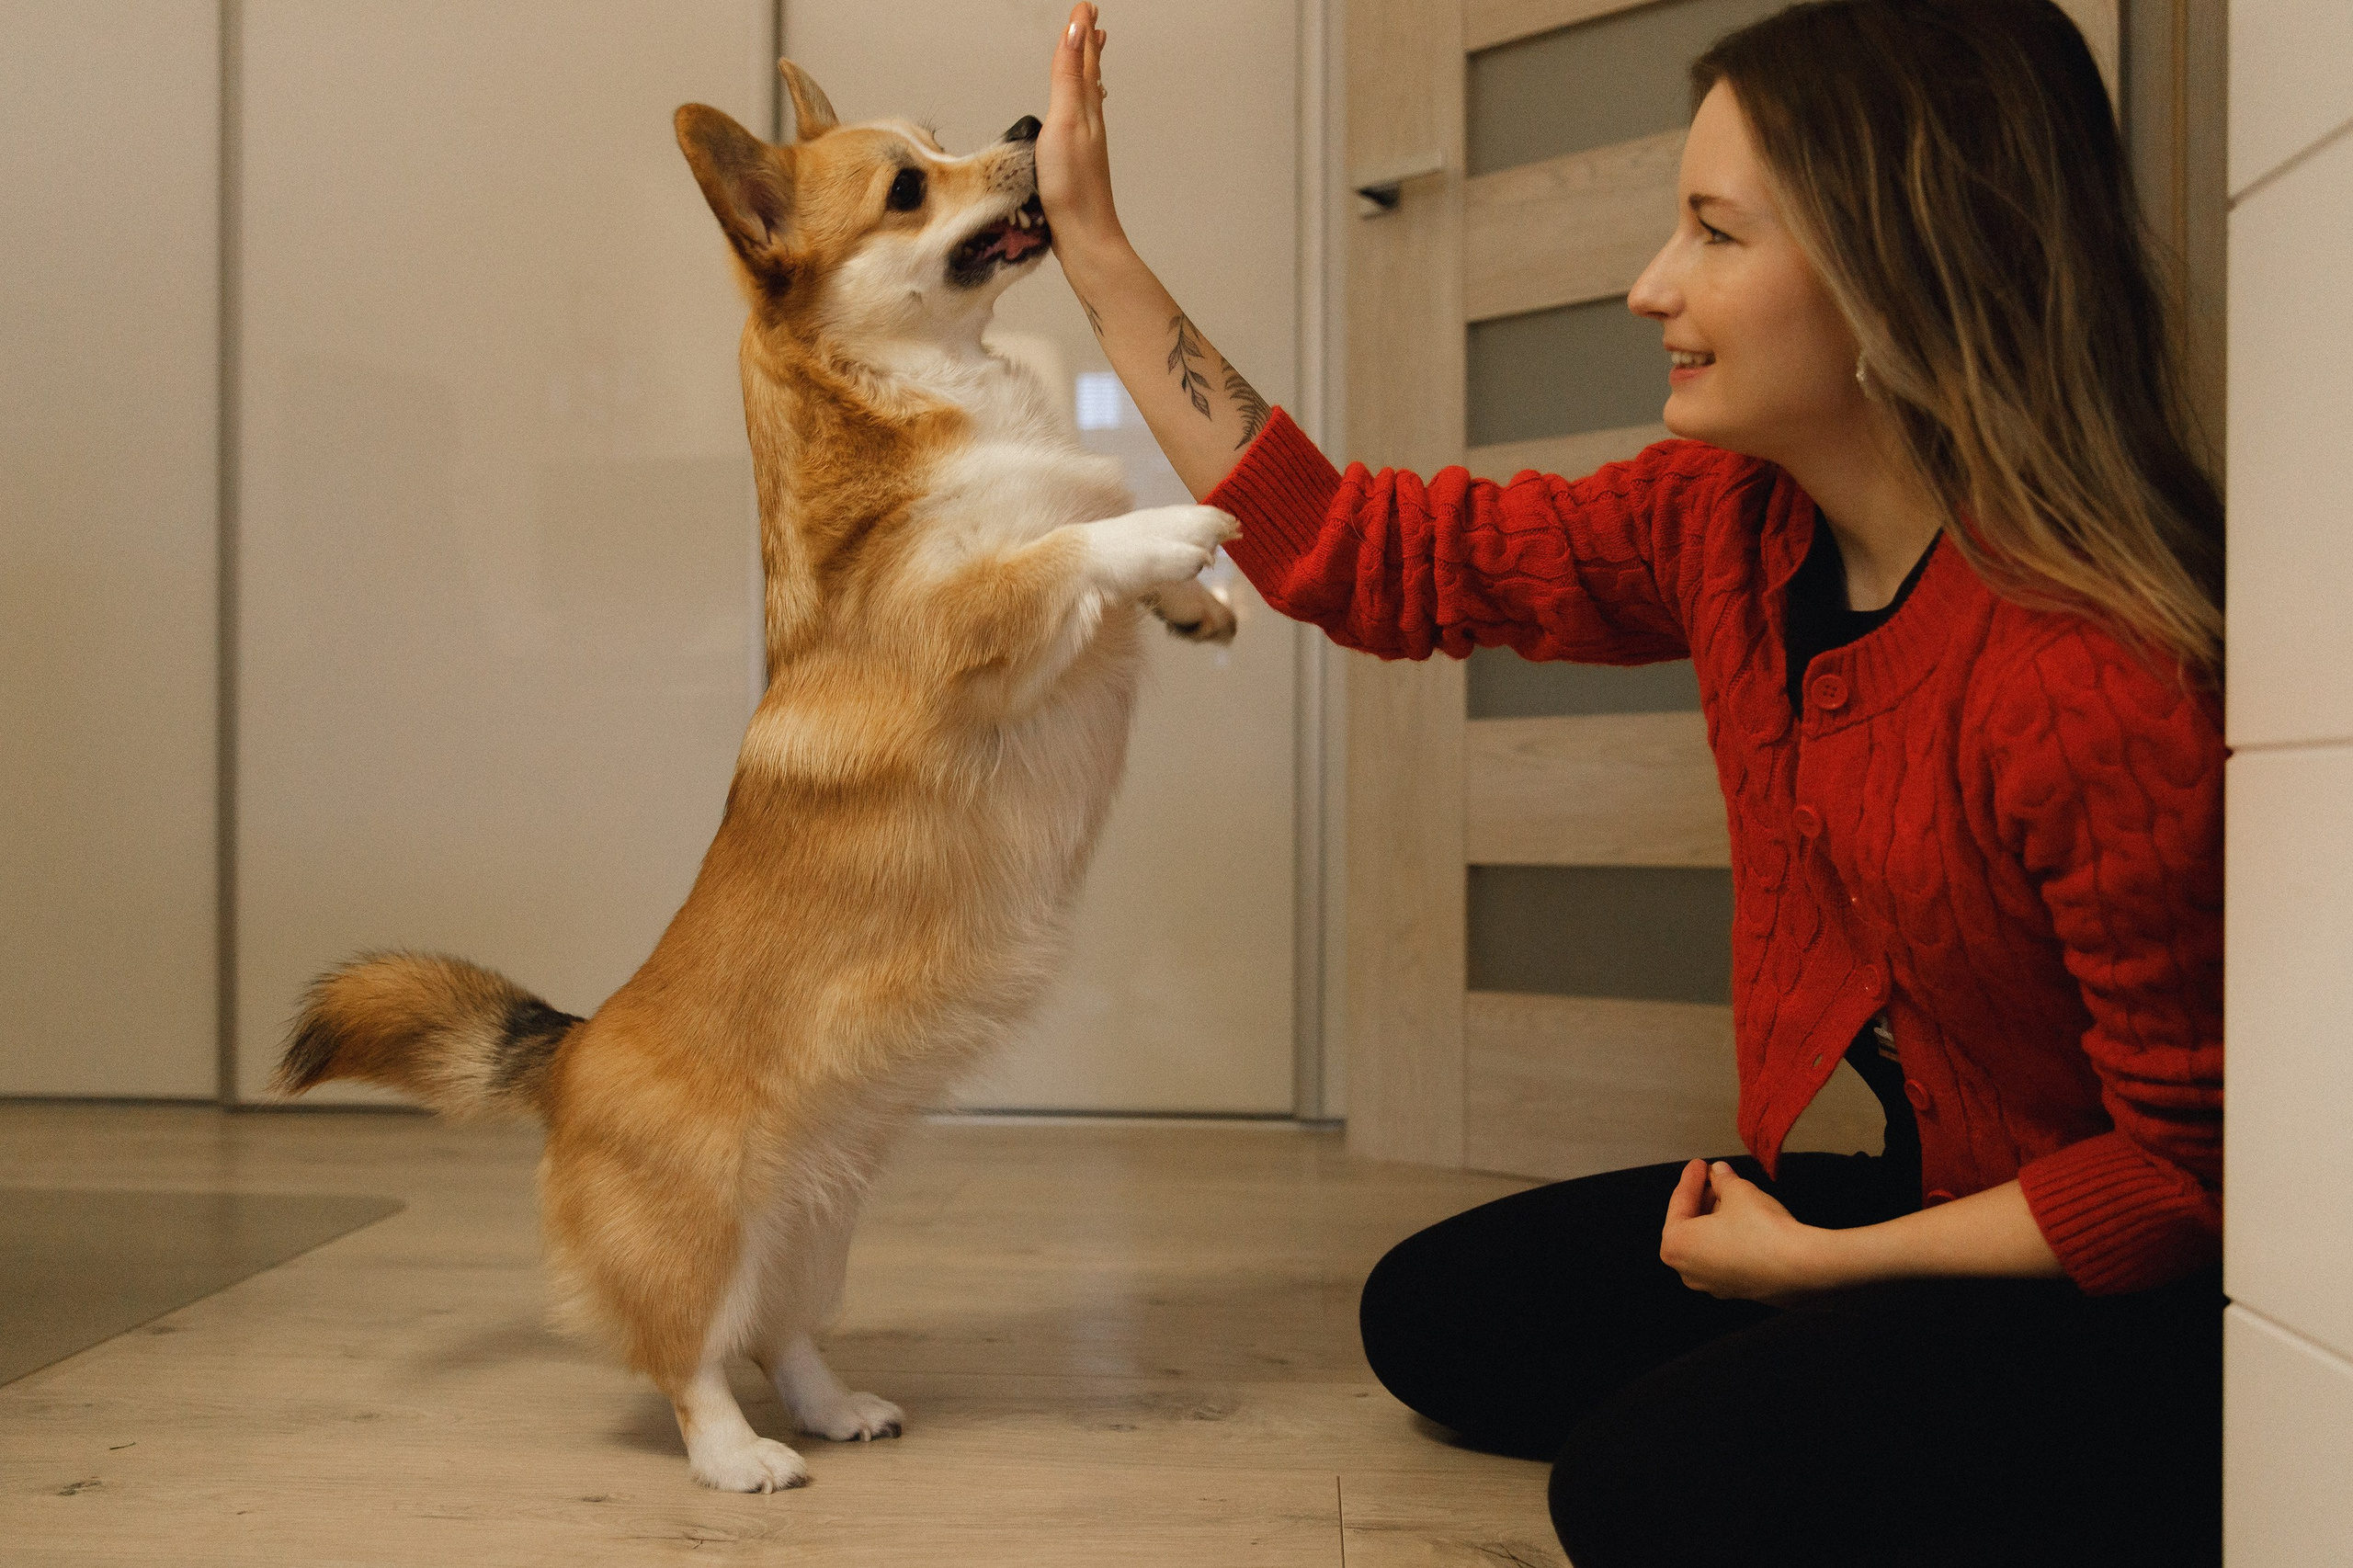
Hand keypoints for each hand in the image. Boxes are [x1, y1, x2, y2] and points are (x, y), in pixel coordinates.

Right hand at [1040, 3, 1125, 266]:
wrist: (1084, 237)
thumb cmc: (1073, 185)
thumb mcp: (1065, 121)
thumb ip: (1068, 76)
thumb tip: (1077, 30)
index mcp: (1087, 109)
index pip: (1086, 60)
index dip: (1084, 33)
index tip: (1086, 6)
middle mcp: (1090, 123)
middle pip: (1091, 76)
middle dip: (1090, 48)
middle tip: (1093, 23)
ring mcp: (1085, 145)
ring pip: (1088, 99)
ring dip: (1088, 74)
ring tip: (1092, 59)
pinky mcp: (1078, 165)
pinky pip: (1081, 123)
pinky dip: (1081, 107)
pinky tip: (1079, 116)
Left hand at [1658, 1159, 1843, 1304]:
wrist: (1802, 1266)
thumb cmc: (1762, 1227)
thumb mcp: (1739, 1192)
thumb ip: (1723, 1179)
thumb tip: (1719, 1172)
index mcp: (1677, 1245)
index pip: (1679, 1203)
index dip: (1691, 1178)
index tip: (1699, 1164)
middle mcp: (1688, 1271)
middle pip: (1690, 1225)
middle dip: (1703, 1198)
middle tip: (1716, 1177)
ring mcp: (1713, 1286)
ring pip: (1707, 1243)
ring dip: (1716, 1218)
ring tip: (1732, 1195)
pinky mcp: (1738, 1291)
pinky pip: (1725, 1258)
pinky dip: (1728, 1238)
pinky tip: (1743, 1221)